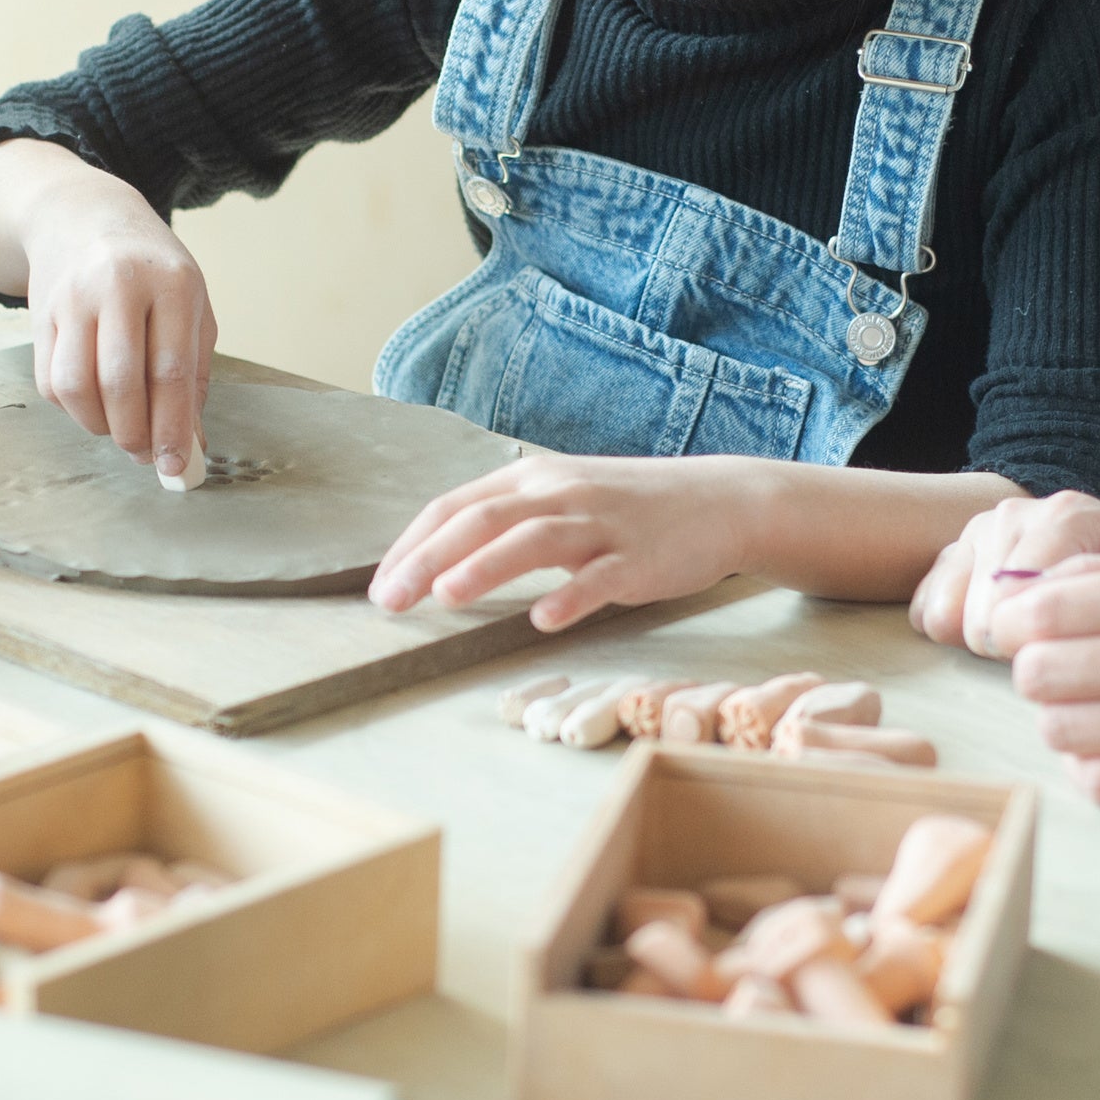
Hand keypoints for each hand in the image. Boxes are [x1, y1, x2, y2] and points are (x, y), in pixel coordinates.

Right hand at [0, 142, 215, 483]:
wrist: (84, 215)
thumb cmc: (152, 271)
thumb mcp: (191, 307)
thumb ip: (194, 375)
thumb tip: (189, 444)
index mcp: (171, 283)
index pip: (171, 371)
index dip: (173, 428)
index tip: (176, 467)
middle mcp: (118, 286)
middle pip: (119, 383)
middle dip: (134, 435)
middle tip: (146, 454)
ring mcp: (72, 298)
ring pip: (76, 387)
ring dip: (99, 426)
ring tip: (120, 428)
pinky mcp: (39, 315)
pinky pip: (50, 381)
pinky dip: (74, 408)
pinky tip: (95, 402)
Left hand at [371, 455, 762, 631]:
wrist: (718, 500)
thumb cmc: (628, 508)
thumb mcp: (561, 499)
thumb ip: (507, 521)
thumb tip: (438, 557)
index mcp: (533, 479)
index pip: (456, 505)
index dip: (412, 544)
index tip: (381, 587)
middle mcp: (560, 493)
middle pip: (484, 518)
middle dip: (430, 557)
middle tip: (391, 600)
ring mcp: (601, 524)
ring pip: (535, 539)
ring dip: (487, 567)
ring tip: (447, 596)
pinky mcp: (639, 558)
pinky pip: (601, 577)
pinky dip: (571, 597)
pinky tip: (544, 619)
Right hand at [908, 489, 1099, 656]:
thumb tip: (1036, 638)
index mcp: (1068, 515)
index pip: (1024, 600)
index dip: (1040, 644)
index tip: (1070, 645)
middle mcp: (1015, 513)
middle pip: (984, 615)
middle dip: (1012, 647)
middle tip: (1048, 644)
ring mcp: (974, 531)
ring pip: (945, 617)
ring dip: (980, 640)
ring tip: (1020, 634)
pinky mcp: (945, 556)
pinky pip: (923, 611)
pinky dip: (949, 631)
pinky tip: (987, 627)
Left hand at [990, 555, 1099, 811]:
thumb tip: (1022, 594)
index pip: (1045, 610)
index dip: (1018, 625)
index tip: (1028, 635)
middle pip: (1039, 673)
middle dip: (1037, 674)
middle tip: (1063, 677)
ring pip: (1061, 731)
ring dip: (1063, 724)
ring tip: (1095, 714)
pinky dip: (1094, 769)